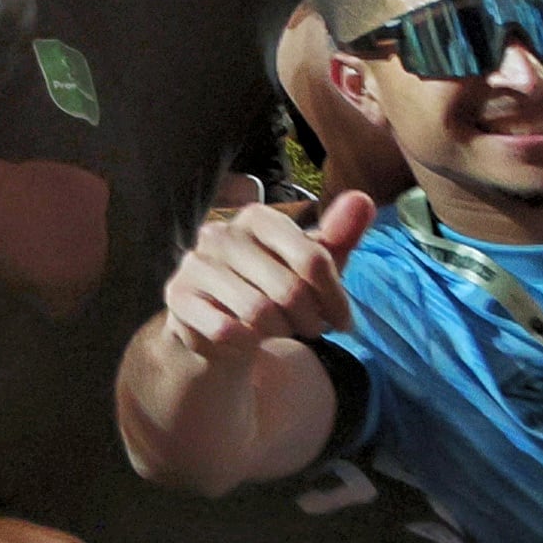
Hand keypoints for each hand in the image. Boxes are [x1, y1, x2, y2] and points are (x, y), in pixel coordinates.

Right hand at [158, 190, 373, 362]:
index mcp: (257, 218)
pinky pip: (227, 329)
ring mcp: (196, 264)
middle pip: (290, 290)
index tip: (341, 320)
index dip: (336, 299)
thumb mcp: (310, 267)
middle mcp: (221, 233)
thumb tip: (364, 199)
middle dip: (310, 321)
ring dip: (280, 333)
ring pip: (260, 313)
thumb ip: (338, 235)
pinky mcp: (178, 296)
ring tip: (280, 331)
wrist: (217, 326)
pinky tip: (248, 339)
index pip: (314, 259)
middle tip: (309, 328)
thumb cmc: (272, 290)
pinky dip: (248, 343)